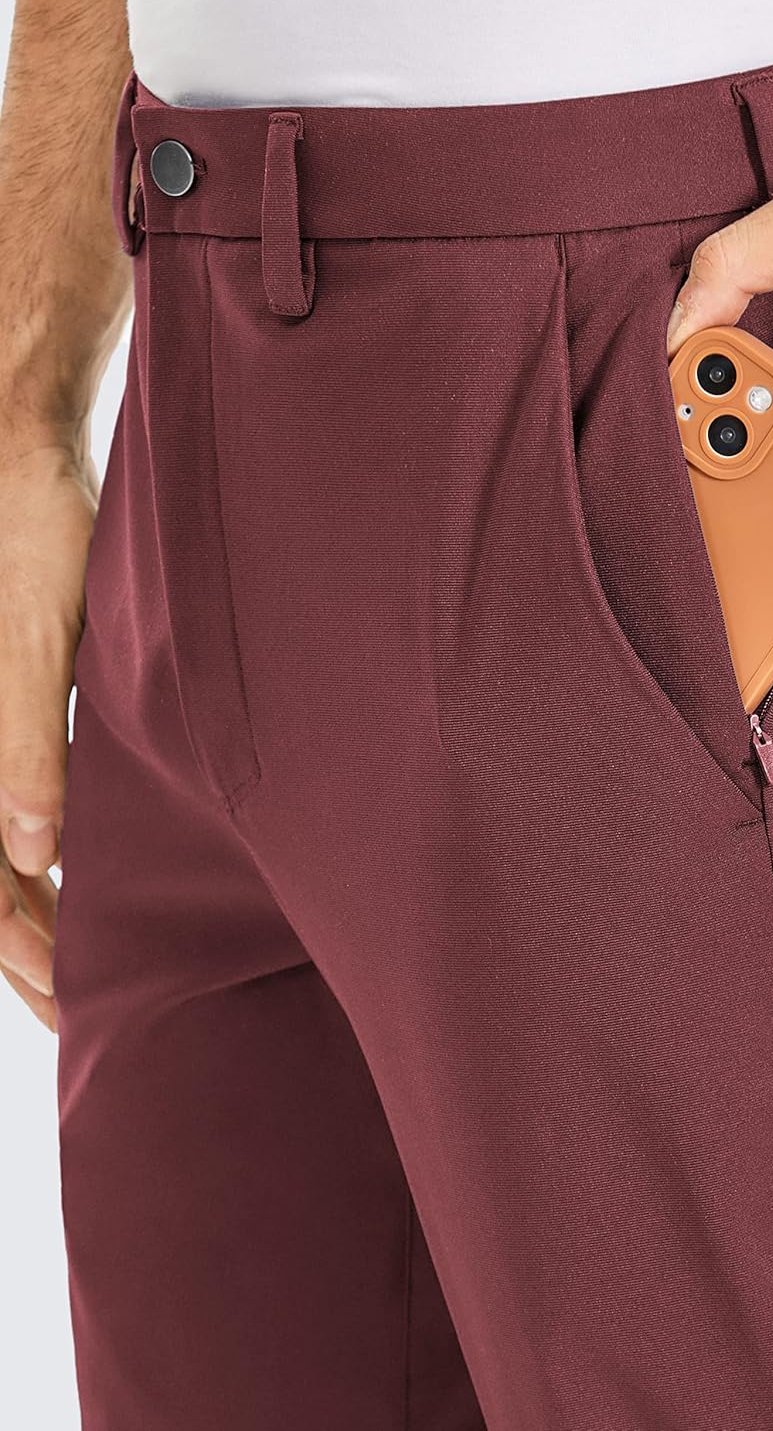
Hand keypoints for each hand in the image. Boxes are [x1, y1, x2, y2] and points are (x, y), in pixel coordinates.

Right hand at [0, 444, 97, 1028]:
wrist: (13, 450)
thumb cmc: (27, 534)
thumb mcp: (37, 641)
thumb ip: (25, 744)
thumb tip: (30, 851)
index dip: (23, 950)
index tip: (71, 999)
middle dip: (27, 948)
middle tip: (79, 1008)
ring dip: (30, 911)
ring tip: (78, 965)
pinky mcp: (3, 705)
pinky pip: (9, 795)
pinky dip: (32, 850)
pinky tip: (67, 873)